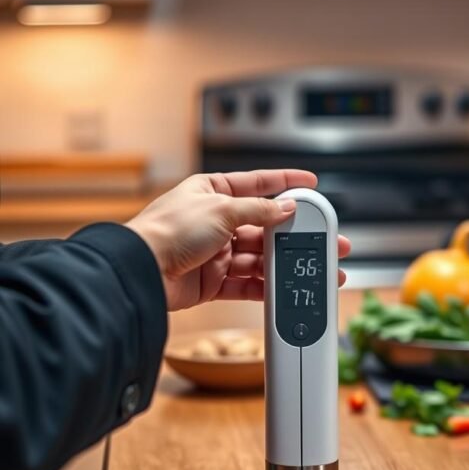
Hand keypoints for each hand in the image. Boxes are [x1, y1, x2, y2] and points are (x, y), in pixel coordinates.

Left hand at [126, 169, 350, 310]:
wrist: (141, 270)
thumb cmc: (167, 230)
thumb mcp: (221, 209)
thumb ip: (258, 210)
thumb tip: (286, 207)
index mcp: (213, 191)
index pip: (257, 183)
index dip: (285, 181)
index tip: (310, 181)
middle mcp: (216, 220)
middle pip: (265, 226)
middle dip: (295, 235)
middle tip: (325, 241)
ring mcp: (215, 251)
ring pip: (259, 257)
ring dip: (284, 264)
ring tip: (312, 270)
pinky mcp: (213, 280)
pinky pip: (247, 283)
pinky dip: (266, 286)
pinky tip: (285, 288)